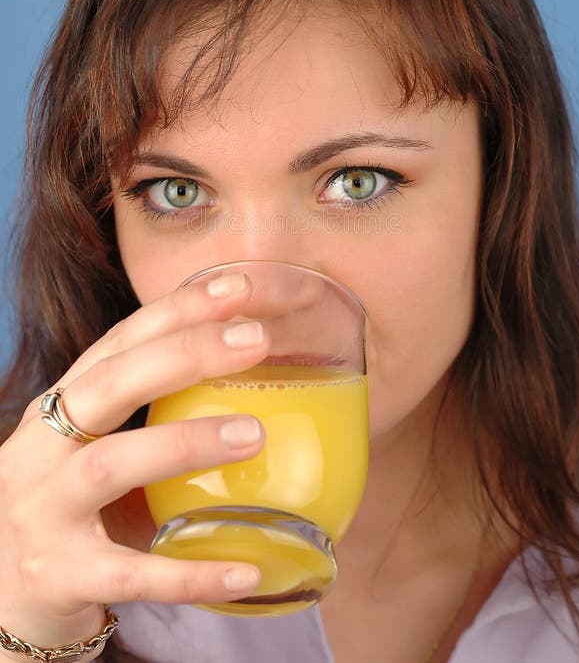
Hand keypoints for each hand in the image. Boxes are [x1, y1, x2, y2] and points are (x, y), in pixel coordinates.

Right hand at [0, 272, 268, 651]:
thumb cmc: (67, 512)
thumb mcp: (92, 450)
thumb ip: (149, 416)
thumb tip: (248, 377)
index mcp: (57, 411)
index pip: (116, 344)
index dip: (173, 310)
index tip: (235, 285)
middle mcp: (40, 451)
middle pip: (108, 386)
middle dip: (183, 353)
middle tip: (255, 338)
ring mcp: (42, 513)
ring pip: (111, 465)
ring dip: (184, 442)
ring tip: (254, 434)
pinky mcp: (58, 577)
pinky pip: (130, 575)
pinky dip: (189, 572)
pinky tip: (247, 571)